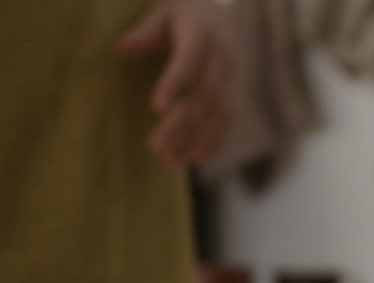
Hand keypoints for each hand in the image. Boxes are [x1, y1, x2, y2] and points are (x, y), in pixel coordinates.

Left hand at [117, 0, 235, 167]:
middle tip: (156, 147)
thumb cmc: (184, 12)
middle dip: (182, 124)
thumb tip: (122, 48)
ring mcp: (233, 77)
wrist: (222, 10)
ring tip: (172, 161)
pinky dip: (214, 140)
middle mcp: (223, 58)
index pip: (190, 63)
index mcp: (203, 35)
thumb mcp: (163, 12)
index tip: (155, 108)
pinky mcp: (235, 91)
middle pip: (204, 96)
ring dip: (197, 139)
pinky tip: (196, 159)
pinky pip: (228, 119)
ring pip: (218, 113)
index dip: (174, 84)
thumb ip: (145, 32)